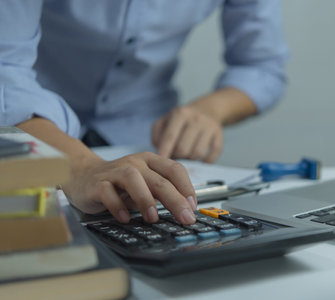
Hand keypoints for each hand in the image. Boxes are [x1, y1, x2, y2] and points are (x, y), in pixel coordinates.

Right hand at [64, 152, 196, 223]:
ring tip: (153, 218)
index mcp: (150, 161)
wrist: (83, 175)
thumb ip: (161, 192)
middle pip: (159, 179)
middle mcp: (135, 163)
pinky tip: (125, 218)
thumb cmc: (120, 182)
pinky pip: (108, 193)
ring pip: (133, 179)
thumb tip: (184, 210)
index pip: (175, 170)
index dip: (187, 188)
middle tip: (185, 218)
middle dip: (175, 200)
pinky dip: (117, 206)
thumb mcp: (145, 183)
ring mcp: (115, 172)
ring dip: (146, 199)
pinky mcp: (97, 184)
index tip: (193, 207)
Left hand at [152, 106, 222, 162]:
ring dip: (190, 158)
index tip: (160, 162)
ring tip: (187, 154)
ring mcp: (209, 127)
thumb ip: (157, 134)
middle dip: (177, 156)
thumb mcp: (165, 120)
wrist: (207, 109)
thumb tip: (160, 152)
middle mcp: (196, 119)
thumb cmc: (181, 119)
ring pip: (197, 153)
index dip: (164, 151)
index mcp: (180, 114)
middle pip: (183, 149)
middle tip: (176, 154)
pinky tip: (200, 158)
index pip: (170, 136)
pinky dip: (206, 161)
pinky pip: (212, 155)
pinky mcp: (219, 135)